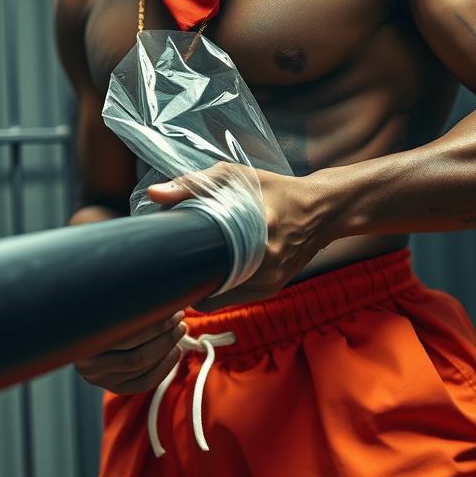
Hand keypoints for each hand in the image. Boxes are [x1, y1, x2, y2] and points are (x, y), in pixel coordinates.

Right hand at [74, 312, 188, 393]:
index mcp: (86, 339)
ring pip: (142, 369)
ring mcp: (100, 379)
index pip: (128, 337)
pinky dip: (164, 368)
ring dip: (167, 349)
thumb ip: (128, 303)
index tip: (173, 310)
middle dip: (165, 337)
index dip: (156, 325)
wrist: (76, 328)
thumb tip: (163, 295)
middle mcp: (90, 365)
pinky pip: (144, 383)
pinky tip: (175, 352)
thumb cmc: (99, 309)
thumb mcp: (105, 303)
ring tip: (179, 332)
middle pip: (138, 356)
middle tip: (180, 320)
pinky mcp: (113, 387)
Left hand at [146, 163, 325, 310]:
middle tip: (174, 264)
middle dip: (189, 279)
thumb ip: (193, 184)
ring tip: (191, 268)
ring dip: (205, 287)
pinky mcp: (273, 290)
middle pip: (209, 287)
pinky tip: (214, 272)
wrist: (322, 210)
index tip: (165, 259)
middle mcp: (265, 266)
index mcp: (255, 234)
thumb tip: (154, 193)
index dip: (180, 269)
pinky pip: (237, 299)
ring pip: (221, 299)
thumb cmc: (275, 189)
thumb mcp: (236, 176)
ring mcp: (270, 283)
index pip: (204, 267)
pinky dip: (223, 289)